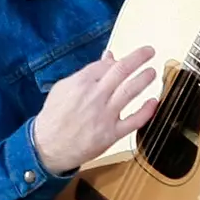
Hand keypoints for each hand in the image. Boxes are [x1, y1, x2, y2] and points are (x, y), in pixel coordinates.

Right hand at [32, 45, 158, 174]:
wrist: (46, 147)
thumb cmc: (54, 116)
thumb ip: (87, 72)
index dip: (118, 61)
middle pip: (121, 71)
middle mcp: (95, 97)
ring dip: (144, 79)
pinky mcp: (111, 134)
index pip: (107, 64)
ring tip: (152, 72)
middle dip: (138, 57)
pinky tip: (154, 102)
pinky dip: (146, 111)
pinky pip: (133, 121)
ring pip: (129, 92)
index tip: (124, 61)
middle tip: (149, 51)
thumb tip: (108, 57)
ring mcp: (104, 115)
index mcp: (81, 83)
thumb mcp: (63, 88)